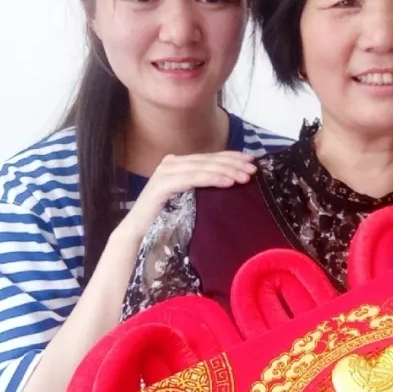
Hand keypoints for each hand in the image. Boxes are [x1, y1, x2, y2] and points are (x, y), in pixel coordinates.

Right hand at [117, 151, 255, 242]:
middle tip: (253, 169)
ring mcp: (166, 171)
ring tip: (245, 176)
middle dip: (234, 163)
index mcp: (179, 164)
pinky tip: (228, 182)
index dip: (232, 157)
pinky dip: (212, 178)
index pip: (210, 157)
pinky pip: (193, 178)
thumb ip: (203, 187)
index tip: (252, 160)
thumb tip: (233, 180)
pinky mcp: (163, 183)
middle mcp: (172, 163)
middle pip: (209, 160)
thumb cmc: (166, 220)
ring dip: (227, 170)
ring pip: (203, 167)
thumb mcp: (189, 199)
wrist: (139, 234)